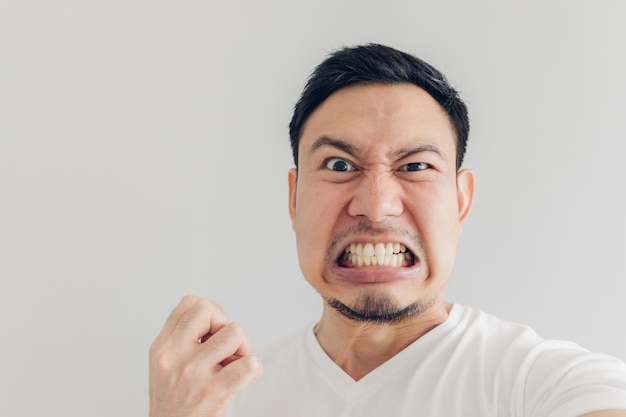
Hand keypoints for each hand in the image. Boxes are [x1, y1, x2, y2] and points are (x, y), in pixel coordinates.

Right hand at [149, 295, 261, 416]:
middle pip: (209, 309)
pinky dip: (254, 369)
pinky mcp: (214, 393)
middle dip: (226, 324)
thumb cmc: (174, 404)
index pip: (190, 303)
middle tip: (226, 348)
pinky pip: (249, 364)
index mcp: (162, 347)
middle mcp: (174, 356)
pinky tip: (244, 379)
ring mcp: (194, 374)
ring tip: (234, 364)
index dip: (210, 313)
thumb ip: (182, 339)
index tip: (212, 333)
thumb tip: (215, 317)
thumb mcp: (164, 365)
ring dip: (242, 348)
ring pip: (235, 332)